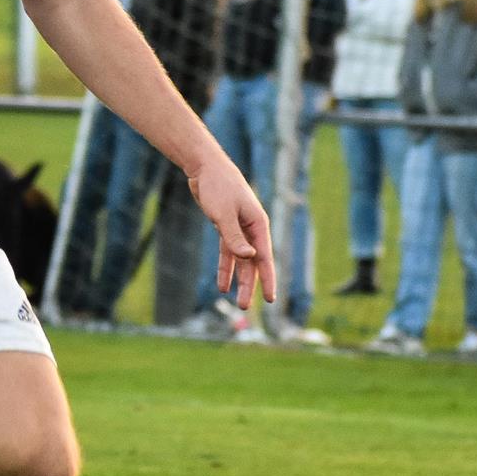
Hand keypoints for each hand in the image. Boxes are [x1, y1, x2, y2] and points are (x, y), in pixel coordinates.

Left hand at [188, 155, 277, 309]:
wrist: (205, 169)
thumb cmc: (218, 187)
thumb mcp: (224, 214)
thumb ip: (234, 237)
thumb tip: (248, 258)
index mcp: (258, 225)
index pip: (265, 258)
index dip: (268, 279)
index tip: (271, 299)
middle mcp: (252, 229)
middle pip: (253, 263)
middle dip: (250, 285)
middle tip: (245, 307)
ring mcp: (238, 229)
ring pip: (240, 260)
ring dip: (238, 279)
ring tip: (236, 300)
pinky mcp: (225, 227)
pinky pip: (227, 252)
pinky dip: (225, 267)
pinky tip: (222, 284)